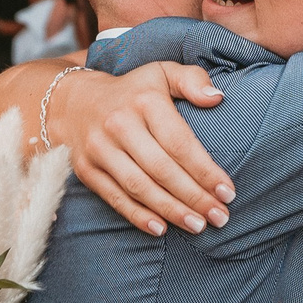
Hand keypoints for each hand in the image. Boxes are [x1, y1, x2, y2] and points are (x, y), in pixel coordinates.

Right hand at [50, 62, 232, 236]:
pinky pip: (115, 197)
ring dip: (171, 210)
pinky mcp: (86, 169)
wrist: (75, 102)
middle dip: (194, 197)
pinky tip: (160, 229)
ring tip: (198, 226)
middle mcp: (119, 124)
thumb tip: (216, 98)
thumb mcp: (162, 73)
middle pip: (162, 169)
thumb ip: (192, 80)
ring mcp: (99, 149)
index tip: (227, 192)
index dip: (205, 170)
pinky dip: (137, 216)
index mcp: (144, 101)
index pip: (179, 142)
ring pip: (139, 186)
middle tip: (220, 217)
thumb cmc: (133, 92)